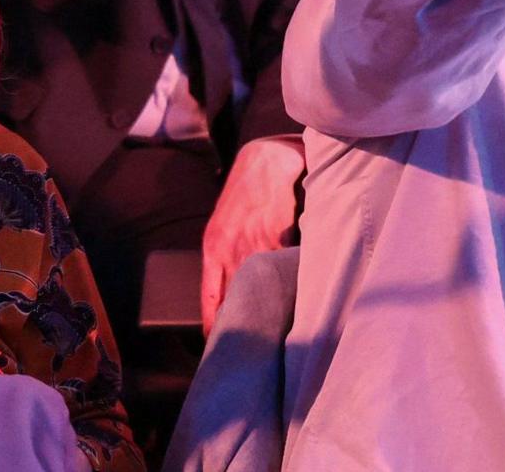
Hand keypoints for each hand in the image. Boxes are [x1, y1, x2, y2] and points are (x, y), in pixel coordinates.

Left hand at [201, 137, 304, 336]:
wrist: (266, 162)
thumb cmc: (244, 195)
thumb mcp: (223, 225)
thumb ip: (224, 256)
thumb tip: (229, 291)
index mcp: (213, 247)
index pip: (210, 296)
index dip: (213, 323)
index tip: (216, 342)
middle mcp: (232, 250)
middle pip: (235, 299)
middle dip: (243, 319)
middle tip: (249, 340)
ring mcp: (257, 245)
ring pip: (261, 287)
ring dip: (270, 303)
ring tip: (276, 321)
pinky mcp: (281, 238)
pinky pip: (284, 270)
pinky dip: (289, 281)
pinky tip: (294, 288)